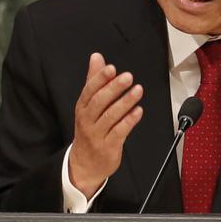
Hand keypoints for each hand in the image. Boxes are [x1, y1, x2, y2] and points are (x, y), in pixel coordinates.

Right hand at [68, 52, 143, 197]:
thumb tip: (96, 57)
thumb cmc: (89, 130)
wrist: (84, 164)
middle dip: (114, 88)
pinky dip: (129, 121)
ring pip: (110, 117)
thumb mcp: (88, 105)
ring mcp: (97, 135)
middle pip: (99, 102)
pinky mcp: (108, 147)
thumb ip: (94, 81)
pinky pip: (119, 132)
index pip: (89, 90)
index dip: (100, 78)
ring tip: (138, 90)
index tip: (111, 68)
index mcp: (82, 108)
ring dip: (125, 102)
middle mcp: (87, 120)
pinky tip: (138, 111)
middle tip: (128, 77)